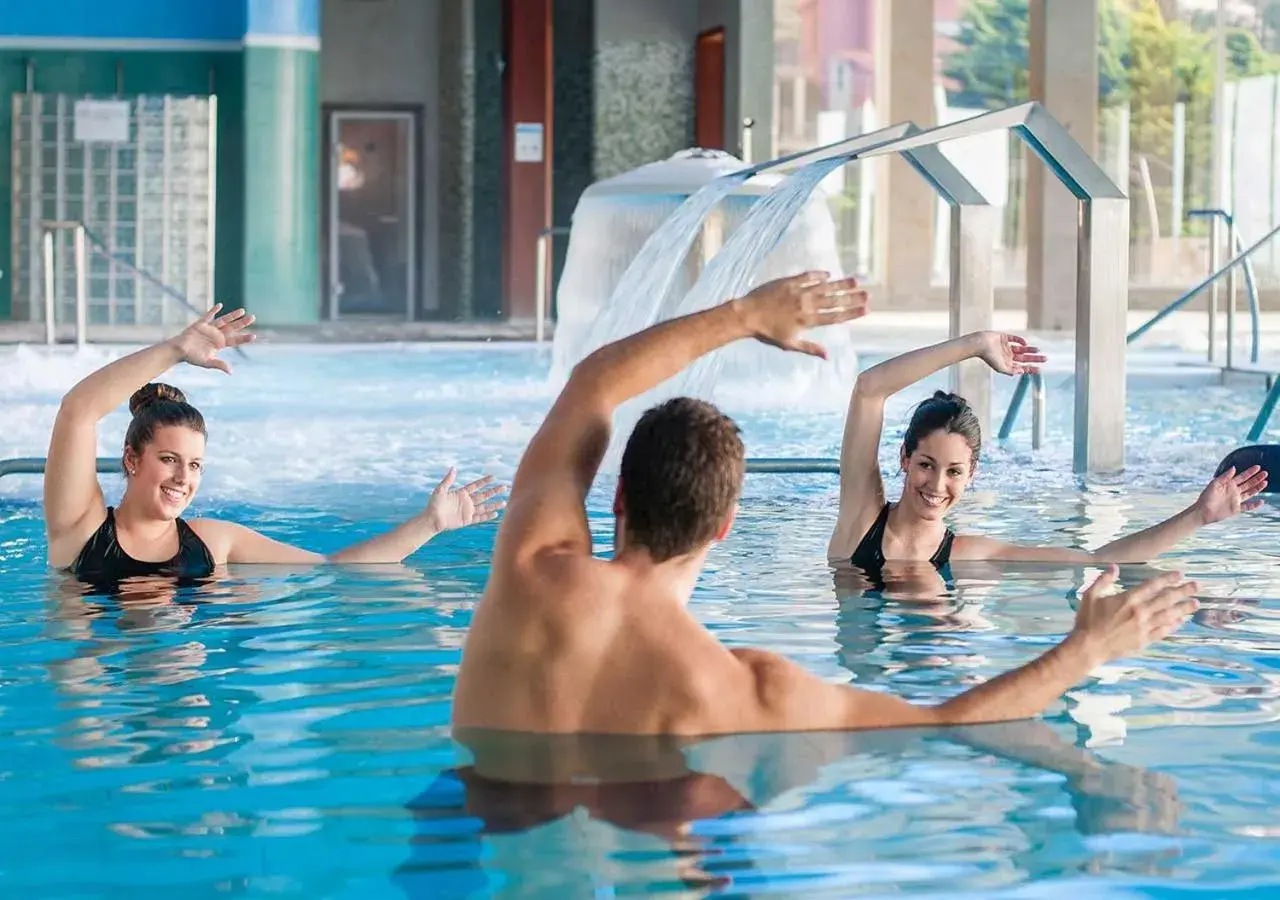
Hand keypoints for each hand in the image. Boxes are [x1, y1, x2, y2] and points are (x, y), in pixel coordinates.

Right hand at [169, 304, 255, 373]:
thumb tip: (231, 372)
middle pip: (232, 328)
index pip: (235, 341)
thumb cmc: (192, 357)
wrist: (179, 351)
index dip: (244, 338)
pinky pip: (208, 316)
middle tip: (253, 317)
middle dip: (242, 323)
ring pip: (223, 320)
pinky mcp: (200, 324)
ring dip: (232, 316)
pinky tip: (220, 305)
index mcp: (220, 344)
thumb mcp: (207, 362)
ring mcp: (209, 329)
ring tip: (242, 310)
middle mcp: (217, 335)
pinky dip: (213, 311)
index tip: (254, 336)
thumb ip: (219, 364)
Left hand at [422, 468, 507, 532]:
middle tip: (504, 487)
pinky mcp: (467, 520)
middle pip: (484, 495)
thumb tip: (453, 468)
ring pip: (484, 507)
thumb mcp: (440, 490)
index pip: (476, 486)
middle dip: (494, 491)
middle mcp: (466, 501)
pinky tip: (495, 514)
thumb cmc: (434, 504)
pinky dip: (487, 516)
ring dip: (494, 504)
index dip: (484, 481)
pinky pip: (479, 518)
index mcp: (461, 493)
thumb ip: (448, 480)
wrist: (432, 519)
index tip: (493, 477)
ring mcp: (468, 511)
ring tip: (505, 502)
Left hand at [733, 271, 868, 358]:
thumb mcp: (789, 344)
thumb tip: (828, 356)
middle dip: (853, 298)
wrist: (747, 314)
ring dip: (841, 284)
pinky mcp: (789, 282)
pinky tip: (829, 275)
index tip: (866, 310)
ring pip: (824, 287)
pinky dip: (819, 275)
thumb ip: (810, 348)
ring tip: (856, 281)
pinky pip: (808, 277)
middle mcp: (805, 305)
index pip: (835, 317)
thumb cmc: (767, 333)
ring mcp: (798, 292)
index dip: (852, 313)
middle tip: (868, 294)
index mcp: (807, 321)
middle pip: (834, 301)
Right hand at [975, 331, 1044, 375]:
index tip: (1039, 369)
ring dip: (1029, 350)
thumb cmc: (988, 356)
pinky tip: (1025, 343)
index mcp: (1006, 363)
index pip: (1021, 367)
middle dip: (1034, 359)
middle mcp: (1007, 356)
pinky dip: (1020, 341)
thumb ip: (1011, 371)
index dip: (1030, 368)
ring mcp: (1006, 347)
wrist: (980, 344)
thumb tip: (1021, 372)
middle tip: (1045, 358)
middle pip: (1024, 358)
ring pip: (1021, 349)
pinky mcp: (1004, 338)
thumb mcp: (1000, 367)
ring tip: (1038, 350)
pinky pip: (1014, 339)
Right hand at [1068, 566, 1198, 664]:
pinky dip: (1174, 625)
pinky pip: (1163, 631)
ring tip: (1195, 604)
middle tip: (1196, 587)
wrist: (1088, 647)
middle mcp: (1140, 611)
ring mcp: (1144, 626)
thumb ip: (1103, 580)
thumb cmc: (1087, 621)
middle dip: (1183, 591)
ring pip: (1169, 615)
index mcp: (1128, 599)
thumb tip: (1114, 567)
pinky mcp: (1144, 640)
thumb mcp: (1090, 595)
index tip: (1179, 575)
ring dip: (1183, 608)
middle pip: (1166, 599)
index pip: (1152, 586)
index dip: (1167, 579)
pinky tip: (1181, 621)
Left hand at [1194, 465, 1267, 523]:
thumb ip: (1224, 476)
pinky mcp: (1236, 509)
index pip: (1242, 476)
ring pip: (1250, 493)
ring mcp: (1235, 500)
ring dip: (1257, 488)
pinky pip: (1248, 506)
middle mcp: (1234, 491)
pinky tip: (1261, 502)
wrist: (1202, 511)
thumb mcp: (1214, 484)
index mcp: (1228, 484)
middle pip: (1248, 484)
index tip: (1258, 467)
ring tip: (1265, 483)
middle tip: (1265, 473)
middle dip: (1257, 478)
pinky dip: (1254, 505)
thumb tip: (1234, 468)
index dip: (1250, 472)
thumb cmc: (1206, 497)